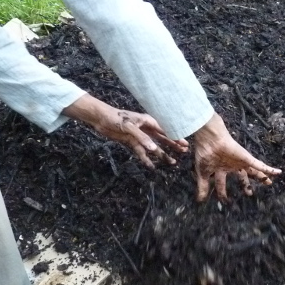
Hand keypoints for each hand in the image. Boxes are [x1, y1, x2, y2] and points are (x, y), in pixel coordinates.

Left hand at [62, 94, 187, 167]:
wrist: (100, 119)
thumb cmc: (115, 117)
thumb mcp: (129, 126)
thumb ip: (142, 138)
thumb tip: (153, 149)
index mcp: (148, 121)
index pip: (165, 130)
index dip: (175, 137)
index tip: (184, 144)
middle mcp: (146, 129)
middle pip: (162, 139)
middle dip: (173, 146)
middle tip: (184, 152)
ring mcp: (139, 137)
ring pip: (153, 147)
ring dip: (162, 155)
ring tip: (172, 162)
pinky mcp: (131, 142)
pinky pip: (140, 152)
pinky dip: (146, 159)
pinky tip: (151, 166)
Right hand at [191, 112, 281, 201]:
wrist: (210, 140)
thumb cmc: (205, 154)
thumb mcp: (203, 173)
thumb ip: (203, 186)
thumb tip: (200, 200)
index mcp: (220, 169)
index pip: (221, 183)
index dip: (223, 193)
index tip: (225, 200)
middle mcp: (231, 165)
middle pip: (242, 177)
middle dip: (246, 185)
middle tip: (250, 193)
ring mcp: (240, 162)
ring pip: (254, 171)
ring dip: (262, 177)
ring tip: (269, 183)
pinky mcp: (246, 158)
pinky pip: (260, 165)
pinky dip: (268, 169)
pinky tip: (277, 173)